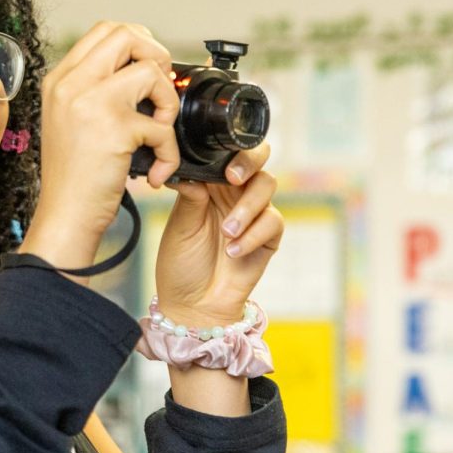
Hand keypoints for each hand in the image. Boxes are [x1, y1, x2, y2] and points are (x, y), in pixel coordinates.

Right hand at [20, 22, 180, 275]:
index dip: (138, 43)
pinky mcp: (114, 129)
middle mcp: (71, 84)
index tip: (149, 71)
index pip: (105, 30)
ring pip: (151, 72)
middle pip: (128, 35)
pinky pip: (161, 125)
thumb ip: (95, 91)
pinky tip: (158, 170)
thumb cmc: (74, 177)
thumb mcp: (70, 121)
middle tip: (160, 93)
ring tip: (158, 133)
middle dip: (158, 58)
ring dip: (168, 103)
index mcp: (60, 79)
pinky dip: (170, 151)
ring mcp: (90, 103)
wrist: (65, 217)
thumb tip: (145, 70)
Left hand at [153, 143, 281, 325]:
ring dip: (247, 208)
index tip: (221, 162)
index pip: (227, 154)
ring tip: (227, 232)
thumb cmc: (181, 263)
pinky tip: (233, 250)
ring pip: (267, 186)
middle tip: (233, 179)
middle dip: (249, 163)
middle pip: (258, 160)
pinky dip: (253, 235)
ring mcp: (253, 213)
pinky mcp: (268, 236)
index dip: (231, 148)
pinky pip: (272, 221)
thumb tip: (192, 167)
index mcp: (211, 184)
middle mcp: (235, 193)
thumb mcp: (180, 225)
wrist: (193, 304)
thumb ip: (191, 195)